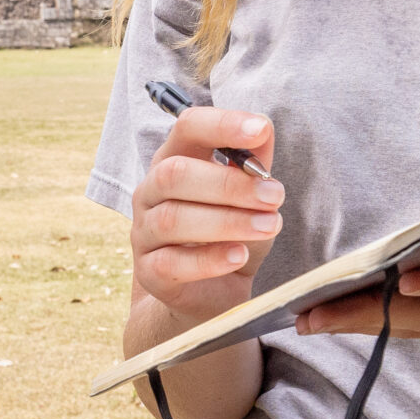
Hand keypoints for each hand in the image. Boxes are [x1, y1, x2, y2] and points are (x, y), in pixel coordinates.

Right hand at [128, 108, 282, 321]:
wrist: (211, 294)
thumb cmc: (230, 235)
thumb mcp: (249, 197)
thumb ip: (254, 164)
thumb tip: (262, 128)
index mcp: (173, 160)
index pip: (187, 127)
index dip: (222, 124)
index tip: (261, 129)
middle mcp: (150, 191)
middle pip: (175, 173)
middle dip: (230, 184)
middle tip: (275, 195)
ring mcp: (144, 232)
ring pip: (173, 219)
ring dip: (228, 221)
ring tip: (269, 226)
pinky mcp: (148, 272)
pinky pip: (172, 263)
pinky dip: (210, 259)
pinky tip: (240, 255)